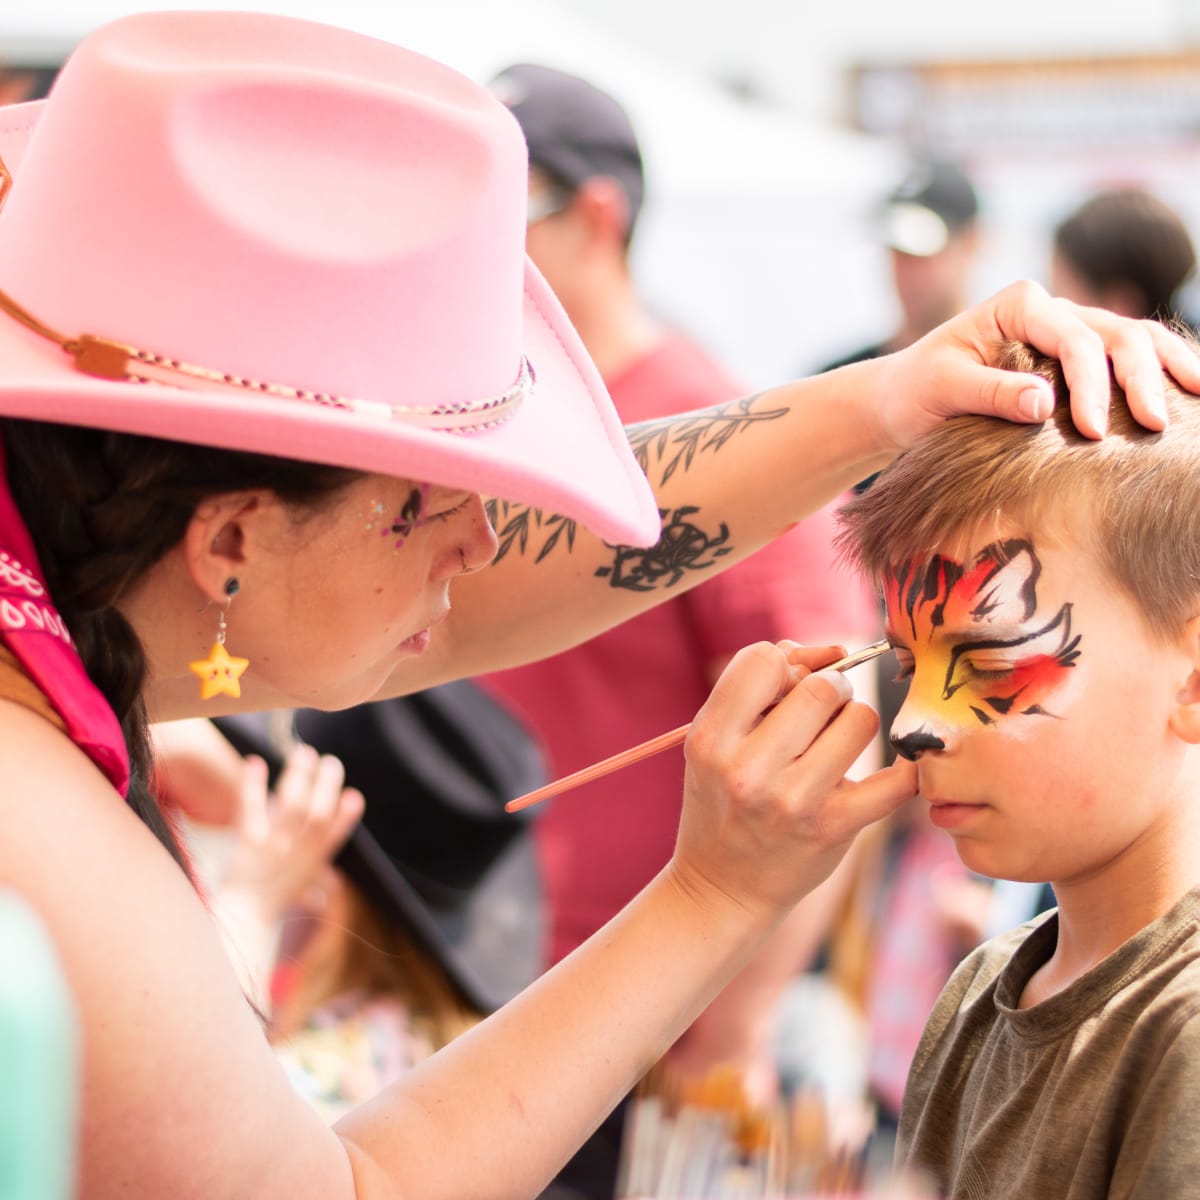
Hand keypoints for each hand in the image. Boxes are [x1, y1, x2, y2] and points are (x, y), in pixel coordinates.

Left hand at [219, 743, 363, 923]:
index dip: (345, 816)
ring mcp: (272, 847)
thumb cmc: (267, 905)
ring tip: (305, 753)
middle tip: (331, 762)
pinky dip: (252, 785)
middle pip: (316, 815)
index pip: (333, 836)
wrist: (238, 918)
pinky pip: (251, 810)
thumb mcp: (298, 895)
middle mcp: (296, 853)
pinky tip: (255, 762)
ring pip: (290, 806)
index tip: (354, 796)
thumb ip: (316, 886)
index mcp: (312, 864)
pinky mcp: (247, 842)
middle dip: (326, 786)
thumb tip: (327, 889)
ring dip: (299, 777)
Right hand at [670, 641, 915, 929]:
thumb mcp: (716, 740)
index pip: (764, 659)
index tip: (785, 687)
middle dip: (830, 690)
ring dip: (855, 725)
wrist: (723, 888)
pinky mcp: (835, 828)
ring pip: (861, 720)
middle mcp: (748, 769)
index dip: (784, 663)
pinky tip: (893, 774)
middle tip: (820, 715)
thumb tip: (835, 650)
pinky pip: (897, 780)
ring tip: (836, 747)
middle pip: (821, 687)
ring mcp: (793, 801)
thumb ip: (761, 685)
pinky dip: (905, 771)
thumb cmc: (723, 798)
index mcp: (711, 739)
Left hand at [877, 280, 1199, 447]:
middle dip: (1142, 379)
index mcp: (1020, 306)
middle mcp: (1051, 311)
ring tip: (1199, 399)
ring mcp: (1068, 331)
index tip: (1093, 432)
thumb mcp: (943, 389)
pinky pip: (1127, 358)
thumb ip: (991, 392)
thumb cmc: (917, 390)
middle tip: (1156, 426)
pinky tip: (1188, 395)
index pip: (1073, 339)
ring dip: (1167, 369)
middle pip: (1116, 335)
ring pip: (1134, 339)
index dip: (1091, 385)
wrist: (903, 397)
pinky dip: (1159, 373)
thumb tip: (1045, 404)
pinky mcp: (1076, 360)